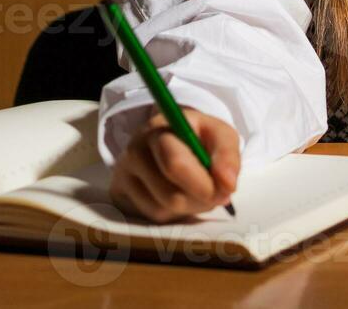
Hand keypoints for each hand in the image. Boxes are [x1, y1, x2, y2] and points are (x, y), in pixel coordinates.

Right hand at [109, 107, 240, 222]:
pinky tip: (181, 196)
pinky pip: (152, 218)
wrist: (166, 136)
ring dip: (191, 209)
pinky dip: (175, 214)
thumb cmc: (196, 136)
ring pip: (163, 211)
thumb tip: (227, 184)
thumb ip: (227, 155)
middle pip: (170, 196)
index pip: (175, 164)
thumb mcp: (218, 134)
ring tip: (199, 191)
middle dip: (201, 201)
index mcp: (160, 129)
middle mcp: (135, 151)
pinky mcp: (119, 195)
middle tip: (217, 194)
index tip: (224, 191)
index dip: (202, 184)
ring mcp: (123, 175)